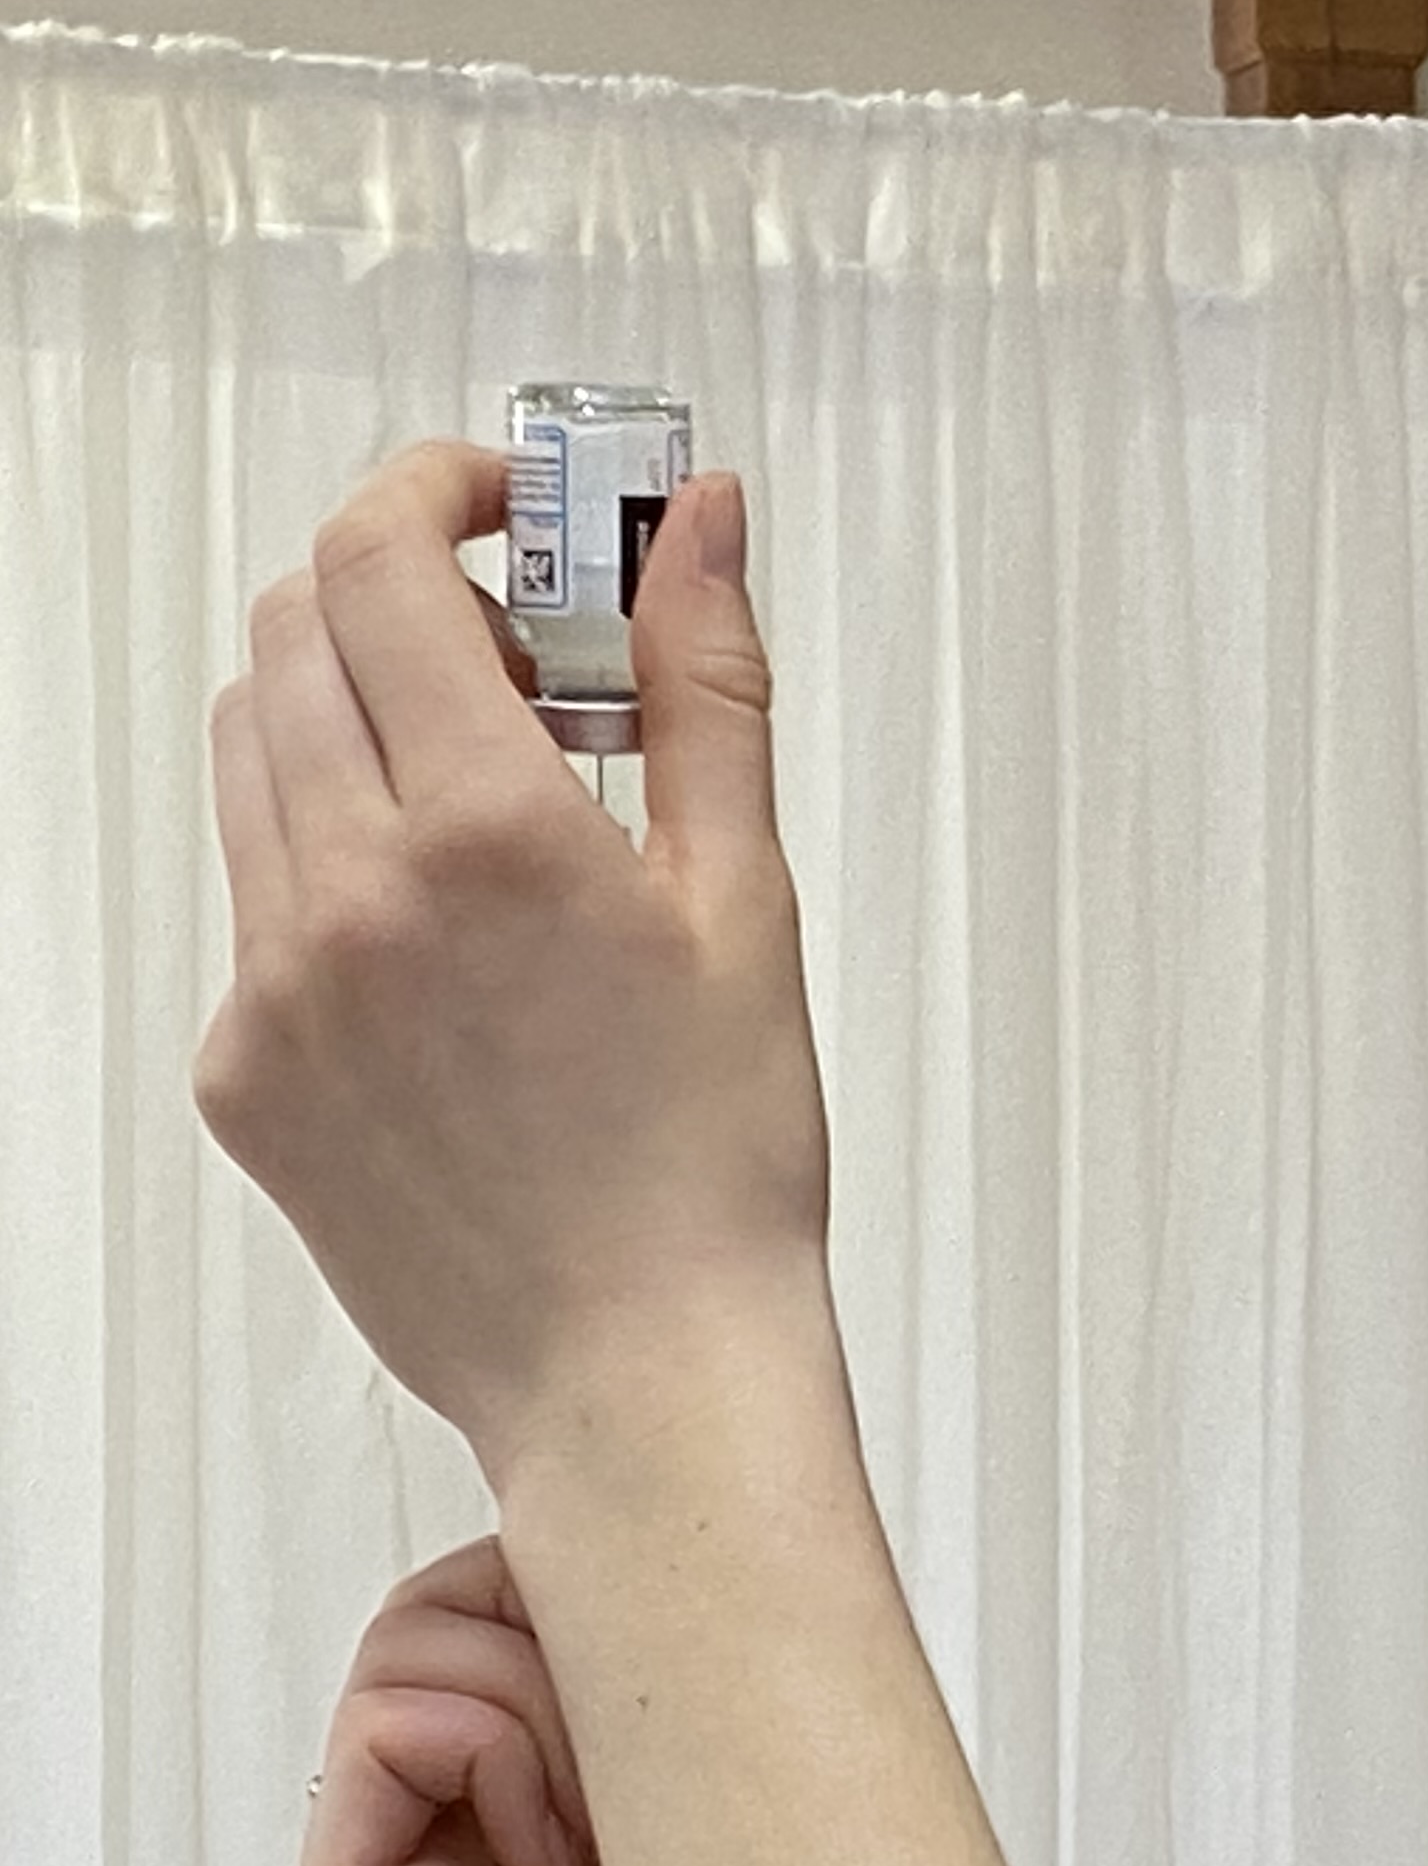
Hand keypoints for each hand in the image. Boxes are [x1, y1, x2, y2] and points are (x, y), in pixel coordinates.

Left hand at [196, 446, 832, 1489]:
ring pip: (252, 757)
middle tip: (525, 661)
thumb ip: (705, 685)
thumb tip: (693, 527)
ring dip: (353, 723)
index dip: (435, 494)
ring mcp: (274, 986)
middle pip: (293, 632)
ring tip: (495, 814)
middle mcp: (349, 895)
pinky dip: (335, 872)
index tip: (502, 508)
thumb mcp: (746, 900)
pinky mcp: (242, 1070)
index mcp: (486, 833)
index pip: (379, 560)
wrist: (644, 1372)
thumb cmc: (714, 1170)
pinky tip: (456, 958)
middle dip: (399, 600)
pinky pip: (254, 904)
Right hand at [284, 1538, 705, 1865]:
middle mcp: (456, 1851)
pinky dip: (479, 1752)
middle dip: (578, 1613)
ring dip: (541, 1685)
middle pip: (461, 1604)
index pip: (524, 1611)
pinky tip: (570, 1855)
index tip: (729, 1677)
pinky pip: (377, 1762)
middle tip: (678, 1730)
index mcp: (547, 1832)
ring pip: (417, 1656)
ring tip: (631, 1815)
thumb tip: (814, 1637)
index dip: (620, 1593)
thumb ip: (744, 1798)